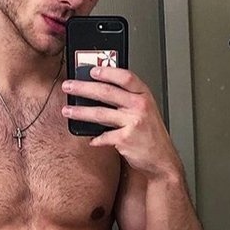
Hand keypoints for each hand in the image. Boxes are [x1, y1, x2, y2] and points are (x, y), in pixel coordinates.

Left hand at [61, 66, 182, 178]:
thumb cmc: (151, 134)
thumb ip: (129, 98)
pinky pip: (103, 136)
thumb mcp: (146, 110)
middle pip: (107, 92)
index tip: (91, 70)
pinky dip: (95, 139)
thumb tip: (100, 89)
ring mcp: (133, 122)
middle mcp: (140, 106)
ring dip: (80, 112)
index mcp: (144, 95)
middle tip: (68, 86)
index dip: (107, 72)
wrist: (162, 159)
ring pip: (100, 113)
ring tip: (67, 110)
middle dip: (83, 88)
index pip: (125, 77)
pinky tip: (91, 139)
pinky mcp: (126, 139)